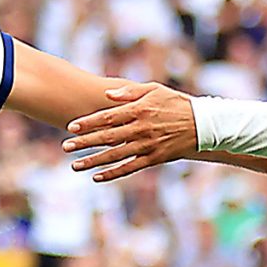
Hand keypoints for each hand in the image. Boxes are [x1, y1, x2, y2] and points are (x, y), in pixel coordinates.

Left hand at [64, 82, 200, 182]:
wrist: (202, 125)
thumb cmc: (175, 103)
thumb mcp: (154, 89)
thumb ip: (129, 92)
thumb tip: (107, 94)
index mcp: (139, 110)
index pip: (108, 117)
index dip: (88, 123)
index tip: (71, 126)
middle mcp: (140, 129)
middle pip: (107, 137)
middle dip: (84, 143)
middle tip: (65, 147)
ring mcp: (146, 146)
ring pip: (115, 155)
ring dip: (93, 161)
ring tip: (74, 165)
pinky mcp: (153, 159)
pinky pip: (129, 168)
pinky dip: (113, 173)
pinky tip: (96, 177)